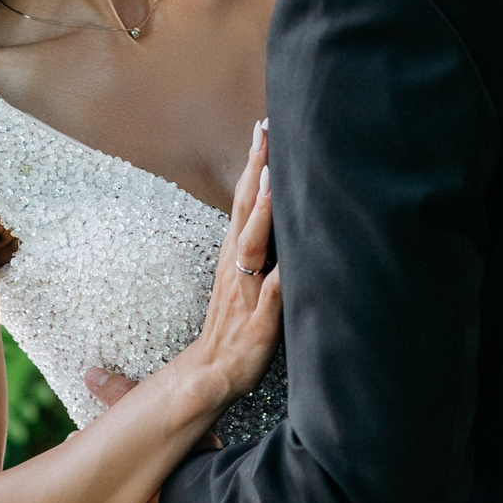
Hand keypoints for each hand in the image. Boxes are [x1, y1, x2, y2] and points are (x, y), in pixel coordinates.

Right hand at [183, 122, 282, 406]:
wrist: (213, 375)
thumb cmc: (237, 322)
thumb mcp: (248, 278)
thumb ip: (260, 246)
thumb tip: (276, 210)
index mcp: (235, 256)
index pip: (243, 201)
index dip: (252, 165)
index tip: (262, 128)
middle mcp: (237, 268)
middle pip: (244, 213)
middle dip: (254, 173)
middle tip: (264, 134)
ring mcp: (246, 295)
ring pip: (252, 250)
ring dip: (261, 218)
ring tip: (270, 185)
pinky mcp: (259, 326)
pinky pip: (270, 302)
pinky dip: (278, 283)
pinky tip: (288, 267)